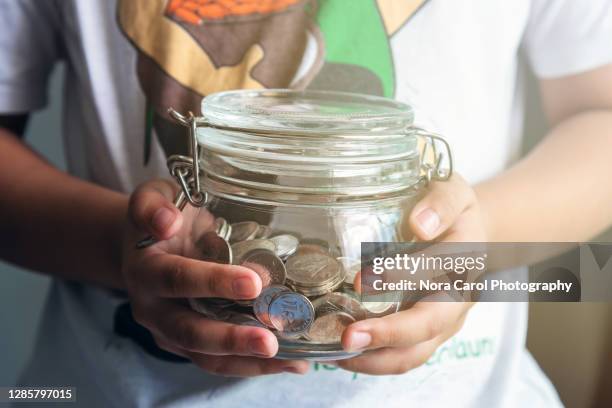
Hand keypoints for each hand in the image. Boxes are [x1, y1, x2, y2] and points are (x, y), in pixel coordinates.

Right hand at [121, 179, 308, 375]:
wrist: (148, 242)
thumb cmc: (162, 214)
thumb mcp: (153, 196)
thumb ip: (153, 205)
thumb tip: (167, 222)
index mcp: (145, 270)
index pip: (177, 279)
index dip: (213, 282)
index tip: (253, 283)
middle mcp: (153, 308)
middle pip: (189, 330)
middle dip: (231, 338)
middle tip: (270, 340)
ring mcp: (169, 331)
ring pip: (205, 357)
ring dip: (247, 360)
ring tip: (289, 360)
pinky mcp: (189, 345)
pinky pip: (219, 361)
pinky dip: (252, 364)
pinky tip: (291, 362)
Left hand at [338, 174, 485, 374]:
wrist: (473, 237)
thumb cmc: (456, 213)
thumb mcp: (454, 193)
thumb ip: (441, 203)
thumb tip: (420, 224)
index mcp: (465, 258)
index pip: (439, 270)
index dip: (403, 275)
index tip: (364, 280)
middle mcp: (458, 297)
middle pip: (428, 325)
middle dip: (388, 335)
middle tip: (348, 337)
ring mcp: (444, 321)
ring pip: (416, 352)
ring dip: (377, 359)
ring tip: (335, 354)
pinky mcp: (428, 333)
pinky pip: (405, 355)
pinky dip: (374, 360)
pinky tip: (341, 353)